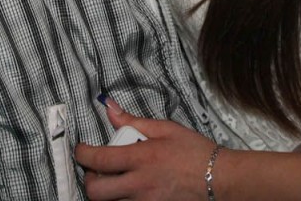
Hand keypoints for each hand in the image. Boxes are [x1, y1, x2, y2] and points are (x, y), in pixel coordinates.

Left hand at [75, 98, 219, 200]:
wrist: (219, 179)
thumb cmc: (195, 152)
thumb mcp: (165, 128)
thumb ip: (134, 121)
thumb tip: (110, 110)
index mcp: (141, 158)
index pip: (99, 160)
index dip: (82, 154)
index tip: (81, 149)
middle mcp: (139, 185)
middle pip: (96, 192)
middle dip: (89, 180)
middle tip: (96, 170)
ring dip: (106, 192)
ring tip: (117, 179)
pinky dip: (123, 200)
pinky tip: (131, 189)